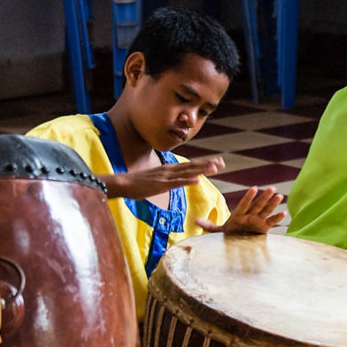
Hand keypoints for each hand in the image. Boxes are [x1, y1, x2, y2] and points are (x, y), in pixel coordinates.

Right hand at [102, 157, 224, 199]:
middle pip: (192, 166)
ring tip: (215, 168)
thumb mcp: (158, 180)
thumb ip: (170, 179)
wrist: (123, 183)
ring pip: (187, 172)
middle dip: (208, 164)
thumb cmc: (139, 183)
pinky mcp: (161, 185)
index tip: (218, 162)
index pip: (191, 165)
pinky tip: (197, 180)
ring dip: (202, 170)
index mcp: (170, 169)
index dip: (205, 163)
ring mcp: (166, 177)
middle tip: (222, 162)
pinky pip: (176, 183)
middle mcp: (170, 170)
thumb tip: (180, 180)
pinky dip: (188, 181)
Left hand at [198, 186, 285, 234]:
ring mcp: (258, 221)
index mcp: (239, 215)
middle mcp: (250, 215)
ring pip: (266, 210)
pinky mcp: (264, 228)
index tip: (254, 188)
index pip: (244, 204)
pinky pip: (271, 222)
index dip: (249, 197)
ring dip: (273, 204)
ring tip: (279, 195)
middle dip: (264, 197)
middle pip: (258, 205)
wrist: (238, 242)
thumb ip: (209, 226)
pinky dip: (277, 218)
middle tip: (272, 188)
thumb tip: (195, 221)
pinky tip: (284, 212)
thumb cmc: (230, 234)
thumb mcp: (218, 231)